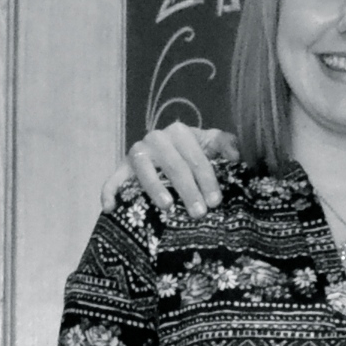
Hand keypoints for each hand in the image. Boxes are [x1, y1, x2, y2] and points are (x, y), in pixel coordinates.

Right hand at [99, 123, 235, 214]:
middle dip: (188, 189)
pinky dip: (109, 192)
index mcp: (180, 132)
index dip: (207, 179)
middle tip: (198, 212)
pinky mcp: (122, 168)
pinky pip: (113, 179)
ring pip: (144, 168)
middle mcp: (156, 138)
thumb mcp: (213, 145)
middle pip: (173, 165)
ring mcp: (137, 152)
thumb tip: (237, 155)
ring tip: (168, 207)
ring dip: (155, 187)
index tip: (215, 202)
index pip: (196, 157)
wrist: (169, 151)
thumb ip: (226, 145)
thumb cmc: (195, 152)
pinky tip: (111, 208)